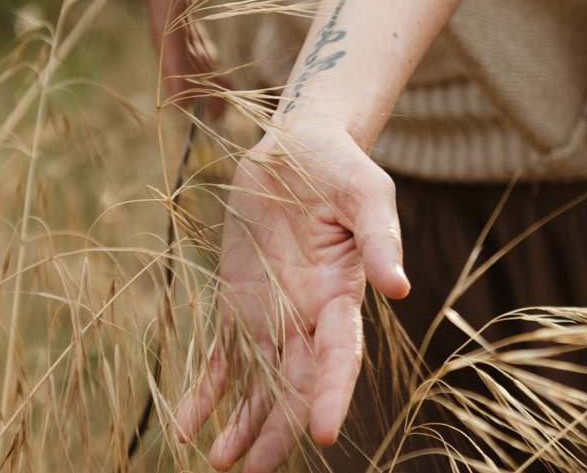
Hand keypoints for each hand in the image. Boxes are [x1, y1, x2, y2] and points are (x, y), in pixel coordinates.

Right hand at [136, 0, 227, 118]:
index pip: (166, 29)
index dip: (172, 66)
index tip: (181, 100)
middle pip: (173, 41)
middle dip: (191, 81)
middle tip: (219, 115)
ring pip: (181, 35)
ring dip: (200, 70)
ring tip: (224, 101)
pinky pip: (184, 22)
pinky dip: (198, 47)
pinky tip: (212, 67)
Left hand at [176, 124, 410, 472]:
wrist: (298, 146)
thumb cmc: (339, 166)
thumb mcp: (368, 192)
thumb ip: (379, 239)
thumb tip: (399, 288)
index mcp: (342, 295)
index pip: (339, 357)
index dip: (332, 395)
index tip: (322, 433)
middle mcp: (308, 316)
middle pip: (295, 386)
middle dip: (278, 431)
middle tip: (257, 472)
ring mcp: (271, 315)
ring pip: (258, 384)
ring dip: (242, 425)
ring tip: (220, 464)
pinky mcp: (238, 304)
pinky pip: (222, 358)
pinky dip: (207, 394)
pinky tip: (187, 427)